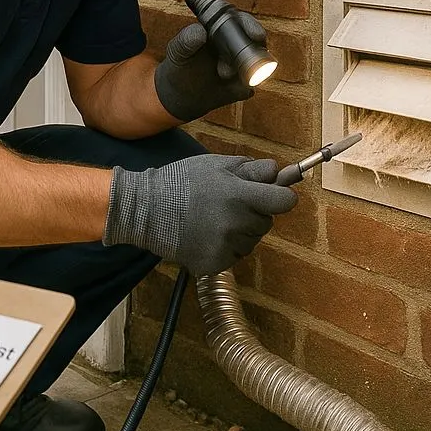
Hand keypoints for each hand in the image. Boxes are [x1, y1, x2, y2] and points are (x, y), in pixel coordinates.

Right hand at [102, 155, 296, 275]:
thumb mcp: (216, 165)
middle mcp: (237, 224)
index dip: (280, 196)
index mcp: (240, 196)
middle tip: (229, 203)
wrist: (146, 209)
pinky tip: (205, 235)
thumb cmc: (182, 181)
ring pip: (251, 240)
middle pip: (266, 222)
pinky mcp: (216, 264)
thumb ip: (250, 169)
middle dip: (254, 212)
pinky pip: (234, 255)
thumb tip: (278, 172)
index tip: (273, 195)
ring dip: (240, 231)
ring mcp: (226, 247)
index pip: (284, 202)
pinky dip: (225, 247)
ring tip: (213, 219)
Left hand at [154, 13, 265, 121]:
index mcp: (224, 29)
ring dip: (247, 71)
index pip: (243, 22)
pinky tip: (231, 89)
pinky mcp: (243, 87)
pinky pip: (249, 87)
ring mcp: (244, 67)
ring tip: (222, 75)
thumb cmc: (179, 63)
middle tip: (237, 58)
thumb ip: (186, 40)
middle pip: (257, 43)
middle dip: (255, 51)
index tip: (254, 34)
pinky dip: (242, 88)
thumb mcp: (177, 51)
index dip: (251, 26)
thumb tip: (200, 31)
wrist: (179, 93)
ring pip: (258, 66)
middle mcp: (239, 46)